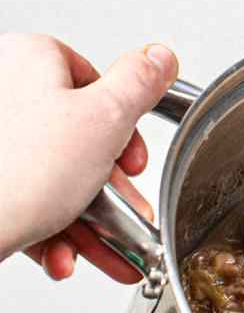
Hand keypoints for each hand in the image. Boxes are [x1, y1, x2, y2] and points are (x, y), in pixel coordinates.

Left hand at [0, 33, 178, 283]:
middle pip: (75, 138)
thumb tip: (160, 57)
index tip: (132, 159)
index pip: (94, 82)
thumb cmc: (13, 175)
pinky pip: (22, 199)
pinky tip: (61, 255)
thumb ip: (140, 83)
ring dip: (84, 221)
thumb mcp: (105, 119)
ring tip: (104, 250)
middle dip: (107, 190)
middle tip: (125, 213)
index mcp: (29, 59)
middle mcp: (4, 92)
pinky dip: (47, 230)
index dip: (123, 128)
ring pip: (51, 177)